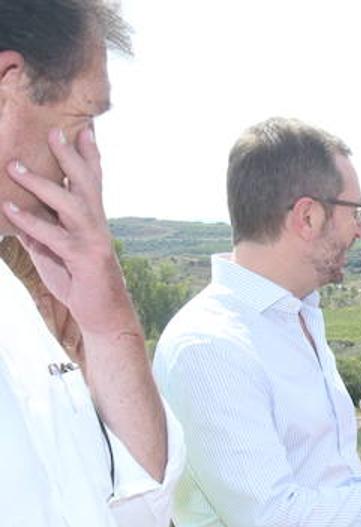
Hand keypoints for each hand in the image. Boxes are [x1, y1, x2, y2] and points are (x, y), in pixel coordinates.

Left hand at [5, 126, 133, 335]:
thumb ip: (38, 231)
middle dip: (71, 156)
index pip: (94, 182)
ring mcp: (93, 240)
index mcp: (93, 220)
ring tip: (14, 166)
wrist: (104, 316)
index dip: (90, 156)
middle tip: (54, 132)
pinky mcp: (84, 258)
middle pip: (87, 182)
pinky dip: (30, 221)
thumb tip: (15, 213)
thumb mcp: (53, 253)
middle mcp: (97, 225)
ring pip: (70, 203)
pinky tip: (9, 209)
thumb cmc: (80, 283)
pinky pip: (54, 235)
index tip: (83, 130)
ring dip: (41, 183)